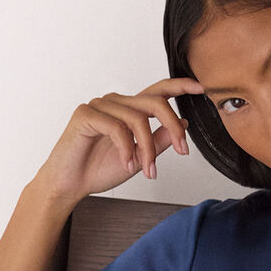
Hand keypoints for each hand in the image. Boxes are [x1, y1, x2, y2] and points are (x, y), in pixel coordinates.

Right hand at [32, 77, 205, 202]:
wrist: (70, 184)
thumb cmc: (98, 170)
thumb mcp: (139, 158)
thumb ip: (159, 141)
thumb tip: (182, 124)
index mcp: (128, 110)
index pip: (157, 91)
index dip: (179, 86)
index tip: (200, 88)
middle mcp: (115, 103)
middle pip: (155, 102)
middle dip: (173, 127)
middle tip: (182, 151)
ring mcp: (99, 105)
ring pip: (138, 120)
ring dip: (147, 150)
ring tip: (147, 171)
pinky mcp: (86, 114)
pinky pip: (117, 128)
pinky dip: (127, 149)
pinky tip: (126, 165)